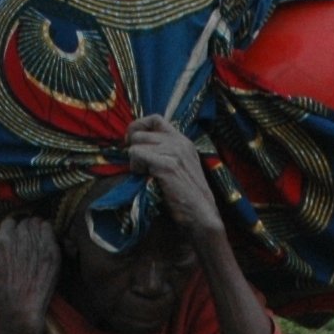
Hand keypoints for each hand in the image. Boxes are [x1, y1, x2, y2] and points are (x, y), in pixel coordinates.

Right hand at [0, 215, 60, 327]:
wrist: (20, 307)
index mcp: (4, 238)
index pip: (9, 222)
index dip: (10, 230)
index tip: (12, 238)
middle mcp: (22, 238)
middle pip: (25, 222)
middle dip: (24, 229)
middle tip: (24, 241)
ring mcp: (39, 244)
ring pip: (38, 224)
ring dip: (36, 229)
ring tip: (34, 241)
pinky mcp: (52, 252)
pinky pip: (51, 232)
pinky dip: (48, 234)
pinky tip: (44, 244)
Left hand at [127, 116, 223, 245]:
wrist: (201, 214)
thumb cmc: (186, 196)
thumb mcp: (179, 167)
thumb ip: (164, 153)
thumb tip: (136, 145)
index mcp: (183, 141)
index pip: (155, 119)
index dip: (139, 127)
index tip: (133, 144)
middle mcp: (179, 142)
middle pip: (140, 133)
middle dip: (134, 150)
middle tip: (141, 168)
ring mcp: (175, 152)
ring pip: (136, 144)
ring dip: (135, 162)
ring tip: (146, 176)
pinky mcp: (167, 164)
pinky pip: (137, 154)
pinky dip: (136, 168)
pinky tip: (146, 179)